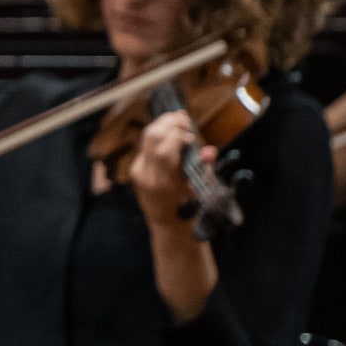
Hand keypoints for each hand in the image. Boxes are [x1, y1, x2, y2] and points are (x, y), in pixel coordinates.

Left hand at [128, 109, 207, 235]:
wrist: (167, 226)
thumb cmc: (188, 211)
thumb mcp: (200, 191)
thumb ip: (203, 169)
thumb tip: (210, 150)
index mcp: (163, 182)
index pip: (165, 148)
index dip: (179, 135)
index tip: (192, 135)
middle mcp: (146, 174)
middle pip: (152, 137)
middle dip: (170, 123)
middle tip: (185, 120)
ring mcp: (138, 171)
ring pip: (146, 137)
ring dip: (163, 124)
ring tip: (178, 120)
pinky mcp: (135, 168)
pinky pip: (145, 144)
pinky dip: (158, 133)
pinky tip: (170, 130)